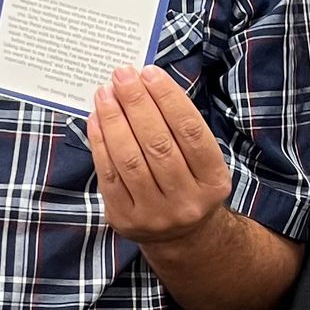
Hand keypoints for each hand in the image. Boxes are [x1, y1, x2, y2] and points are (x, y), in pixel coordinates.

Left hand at [86, 64, 231, 245]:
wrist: (181, 236)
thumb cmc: (189, 183)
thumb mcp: (201, 160)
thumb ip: (178, 127)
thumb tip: (144, 84)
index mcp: (213, 181)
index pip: (190, 132)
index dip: (168, 98)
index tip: (149, 73)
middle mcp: (187, 201)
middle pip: (158, 144)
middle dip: (136, 103)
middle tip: (122, 75)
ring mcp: (155, 214)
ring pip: (130, 159)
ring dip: (114, 120)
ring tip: (105, 93)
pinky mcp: (126, 219)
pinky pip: (109, 175)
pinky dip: (100, 143)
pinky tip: (97, 119)